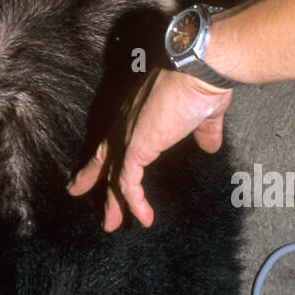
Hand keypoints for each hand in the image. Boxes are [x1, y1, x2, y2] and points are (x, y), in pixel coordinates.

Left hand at [68, 67, 232, 229]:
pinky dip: (134, 201)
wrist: (198, 71)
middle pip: (104, 158)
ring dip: (113, 202)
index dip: (102, 158)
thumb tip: (210, 146)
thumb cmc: (201, 84)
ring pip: (113, 175)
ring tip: (111, 224)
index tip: (93, 173)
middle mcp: (125, 122)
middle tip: (85, 198)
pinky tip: (143, 218)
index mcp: (137, 112)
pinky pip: (128, 181)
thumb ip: (204, 131)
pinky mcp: (136, 146)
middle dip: (94, 181)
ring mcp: (127, 134)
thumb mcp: (203, 114)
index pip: (113, 140)